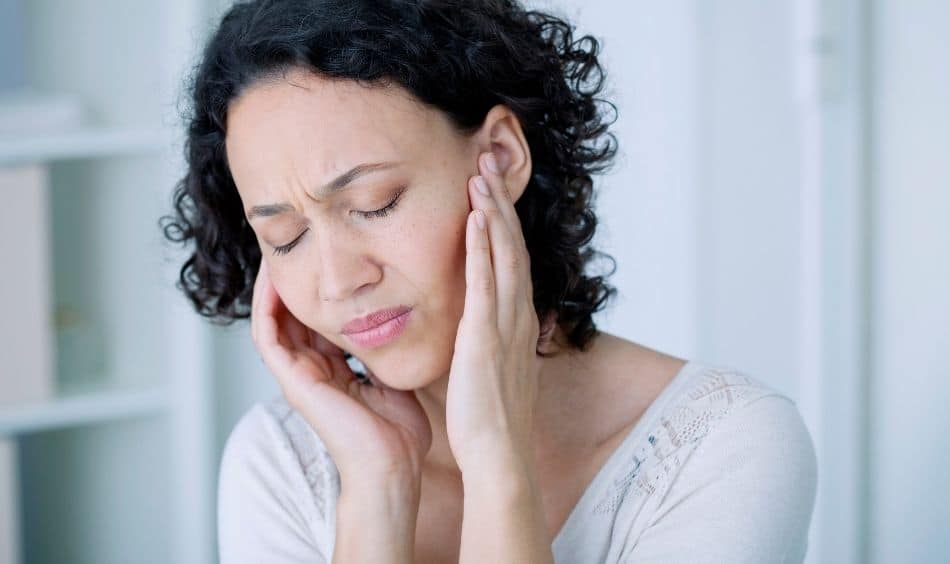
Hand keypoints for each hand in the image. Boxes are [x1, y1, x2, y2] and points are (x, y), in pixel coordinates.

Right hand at [251, 260, 431, 480]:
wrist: (393, 466)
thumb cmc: (400, 433)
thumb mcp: (394, 375)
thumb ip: (388, 349)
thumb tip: (401, 318)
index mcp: (335, 369)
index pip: (318, 319)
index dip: (319, 287)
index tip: (327, 255)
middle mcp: (312, 369)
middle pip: (293, 314)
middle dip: (294, 278)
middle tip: (297, 241)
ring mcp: (299, 376)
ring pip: (274, 319)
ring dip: (273, 285)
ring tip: (278, 250)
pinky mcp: (293, 381)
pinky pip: (268, 336)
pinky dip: (267, 306)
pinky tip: (273, 279)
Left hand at [445, 151, 543, 473]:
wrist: (498, 456)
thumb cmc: (491, 419)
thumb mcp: (492, 369)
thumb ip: (486, 341)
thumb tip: (475, 327)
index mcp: (518, 324)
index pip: (513, 262)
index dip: (504, 224)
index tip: (490, 192)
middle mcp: (518, 317)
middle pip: (513, 247)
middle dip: (501, 203)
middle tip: (488, 163)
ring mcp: (505, 325)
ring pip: (504, 255)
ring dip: (494, 212)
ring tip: (481, 174)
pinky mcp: (485, 337)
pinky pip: (485, 282)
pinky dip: (483, 247)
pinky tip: (476, 217)